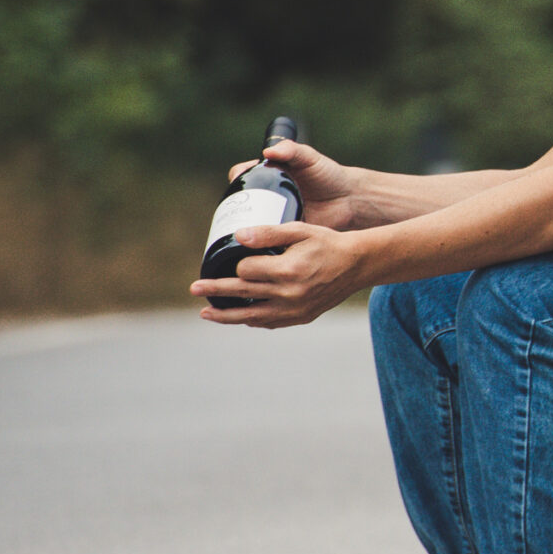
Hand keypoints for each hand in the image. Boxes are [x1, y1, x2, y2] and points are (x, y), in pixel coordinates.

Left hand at [190, 222, 367, 327]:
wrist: (358, 264)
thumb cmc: (328, 243)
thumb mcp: (300, 231)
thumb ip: (268, 233)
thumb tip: (238, 236)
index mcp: (288, 270)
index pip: (247, 270)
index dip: (238, 264)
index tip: (239, 258)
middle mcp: (290, 294)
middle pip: (242, 294)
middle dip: (216, 291)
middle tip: (193, 288)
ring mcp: (295, 310)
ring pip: (251, 316)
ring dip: (226, 315)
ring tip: (206, 313)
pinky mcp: (301, 318)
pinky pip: (269, 323)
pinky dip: (251, 320)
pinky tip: (239, 316)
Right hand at [228, 140, 366, 229]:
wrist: (349, 201)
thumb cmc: (329, 175)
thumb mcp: (310, 158)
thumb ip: (292, 151)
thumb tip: (268, 152)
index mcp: (269, 176)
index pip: (242, 175)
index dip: (237, 178)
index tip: (238, 180)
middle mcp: (267, 196)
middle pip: (240, 200)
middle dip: (232, 205)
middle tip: (235, 208)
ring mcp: (273, 215)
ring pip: (248, 221)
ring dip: (242, 225)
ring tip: (240, 227)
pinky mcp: (281, 232)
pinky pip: (265, 238)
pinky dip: (258, 240)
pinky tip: (254, 242)